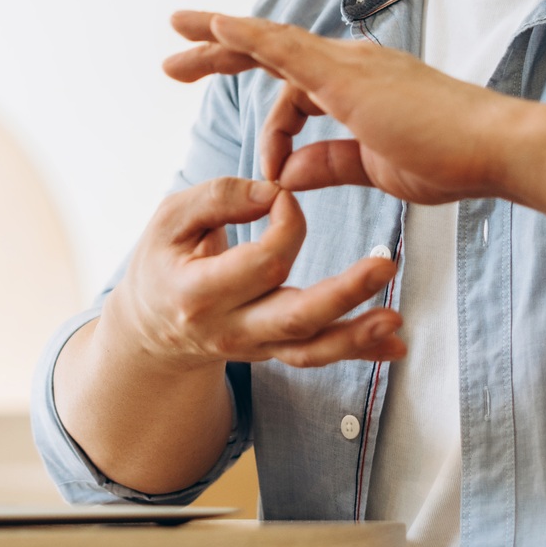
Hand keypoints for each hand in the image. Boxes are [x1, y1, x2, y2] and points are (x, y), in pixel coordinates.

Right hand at [99, 175, 405, 370]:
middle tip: (386, 265)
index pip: (260, 262)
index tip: (288, 196)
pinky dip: (357, 352)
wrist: (149, 327)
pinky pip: (316, 355)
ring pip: (310, 348)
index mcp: (198, 291)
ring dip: (358, 336)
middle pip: (294, 317)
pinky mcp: (272, 352)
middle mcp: (228, 329)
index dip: (287, 224)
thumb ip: (218, 197)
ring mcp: (253, 347)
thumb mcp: (171, 218)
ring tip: (396, 321)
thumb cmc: (163, 260)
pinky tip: (395, 346)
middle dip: (345, 293)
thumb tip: (273, 191)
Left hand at [164, 11, 519, 205]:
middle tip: (172, 60)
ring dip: (217, 46)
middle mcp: (349, 63)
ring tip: (173, 53)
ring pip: (268, 44)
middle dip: (218, 52)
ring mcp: (348, 64)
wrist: (496, 150)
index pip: (294, 87)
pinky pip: (285, 46)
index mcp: (357, 85)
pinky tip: (215, 26)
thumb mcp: (375, 168)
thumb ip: (329, 165)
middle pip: (271, 50)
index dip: (268, 119)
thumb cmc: (451, 161)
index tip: (262, 165)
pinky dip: (248, 35)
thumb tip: (284, 175)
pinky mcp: (347, 75)